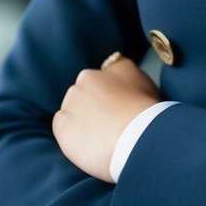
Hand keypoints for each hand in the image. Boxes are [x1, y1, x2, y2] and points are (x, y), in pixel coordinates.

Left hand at [52, 54, 160, 181]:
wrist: (136, 136)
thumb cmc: (143, 108)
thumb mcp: (139, 76)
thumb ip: (122, 67)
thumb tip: (115, 61)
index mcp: (95, 73)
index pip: (95, 84)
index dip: (105, 99)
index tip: (114, 111)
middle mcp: (80, 84)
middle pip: (81, 98)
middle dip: (91, 109)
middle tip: (108, 126)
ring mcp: (69, 106)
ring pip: (71, 113)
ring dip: (81, 123)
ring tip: (100, 138)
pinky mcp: (62, 128)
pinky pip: (61, 129)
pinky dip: (71, 136)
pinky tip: (89, 144)